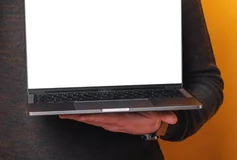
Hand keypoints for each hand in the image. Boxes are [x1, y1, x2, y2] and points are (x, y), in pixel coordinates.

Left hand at [59, 111, 176, 134]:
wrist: (153, 123)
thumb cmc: (152, 117)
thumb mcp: (159, 114)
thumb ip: (164, 114)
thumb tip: (171, 117)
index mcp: (125, 121)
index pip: (106, 118)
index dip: (92, 117)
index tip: (81, 114)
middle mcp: (116, 123)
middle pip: (94, 120)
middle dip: (79, 117)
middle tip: (65, 113)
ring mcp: (112, 124)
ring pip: (92, 120)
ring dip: (79, 118)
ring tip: (66, 114)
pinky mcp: (110, 122)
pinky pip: (95, 120)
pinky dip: (84, 117)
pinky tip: (76, 115)